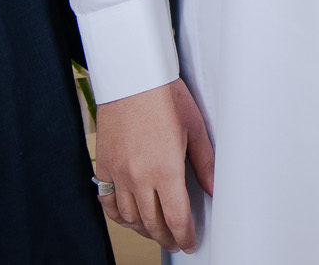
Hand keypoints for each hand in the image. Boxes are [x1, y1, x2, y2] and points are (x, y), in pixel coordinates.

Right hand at [94, 79, 214, 253]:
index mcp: (165, 169)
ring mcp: (118, 173)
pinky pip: (108, 202)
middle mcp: (139, 176)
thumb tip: (214, 189)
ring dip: (145, 230)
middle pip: (153, 223)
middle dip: (167, 237)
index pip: (176, 218)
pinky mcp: (104, 165)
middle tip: (175, 241)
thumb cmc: (164, 96)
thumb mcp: (195, 128)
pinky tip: (129, 217)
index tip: (190, 242)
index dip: (185, 236)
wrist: (133, 76)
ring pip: (130, 217)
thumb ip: (205, 164)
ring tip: (156, 231)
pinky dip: (119, 215)